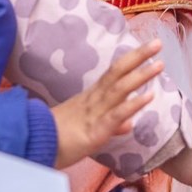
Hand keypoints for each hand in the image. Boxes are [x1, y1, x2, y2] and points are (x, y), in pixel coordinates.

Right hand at [50, 42, 162, 168]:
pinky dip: (133, 104)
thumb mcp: (86, 130)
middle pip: (117, 73)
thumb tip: (129, 124)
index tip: (147, 48)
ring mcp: (94, 113)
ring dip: (141, 75)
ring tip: (160, 64)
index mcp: (90, 98)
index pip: (113, 74)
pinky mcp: (94, 131)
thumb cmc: (56, 139)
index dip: (130, 60)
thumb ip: (111, 125)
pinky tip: (149, 96)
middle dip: (138, 57)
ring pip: (120, 89)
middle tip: (157, 43)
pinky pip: (116, 115)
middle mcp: (93, 100)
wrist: (32, 147)